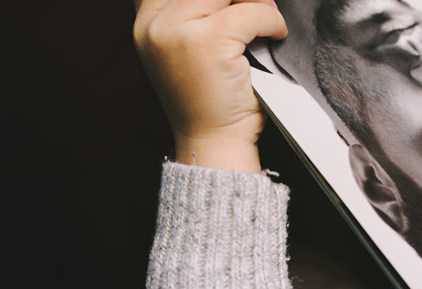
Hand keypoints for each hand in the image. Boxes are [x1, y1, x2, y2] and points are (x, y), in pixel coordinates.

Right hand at [133, 0, 286, 172]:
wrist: (213, 141)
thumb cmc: (208, 101)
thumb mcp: (187, 47)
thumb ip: (195, 13)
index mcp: (146, 22)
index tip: (234, 5)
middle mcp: (155, 23)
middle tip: (258, 7)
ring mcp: (178, 30)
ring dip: (256, 2)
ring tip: (266, 20)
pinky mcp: (208, 41)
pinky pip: (250, 12)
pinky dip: (270, 20)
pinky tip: (274, 35)